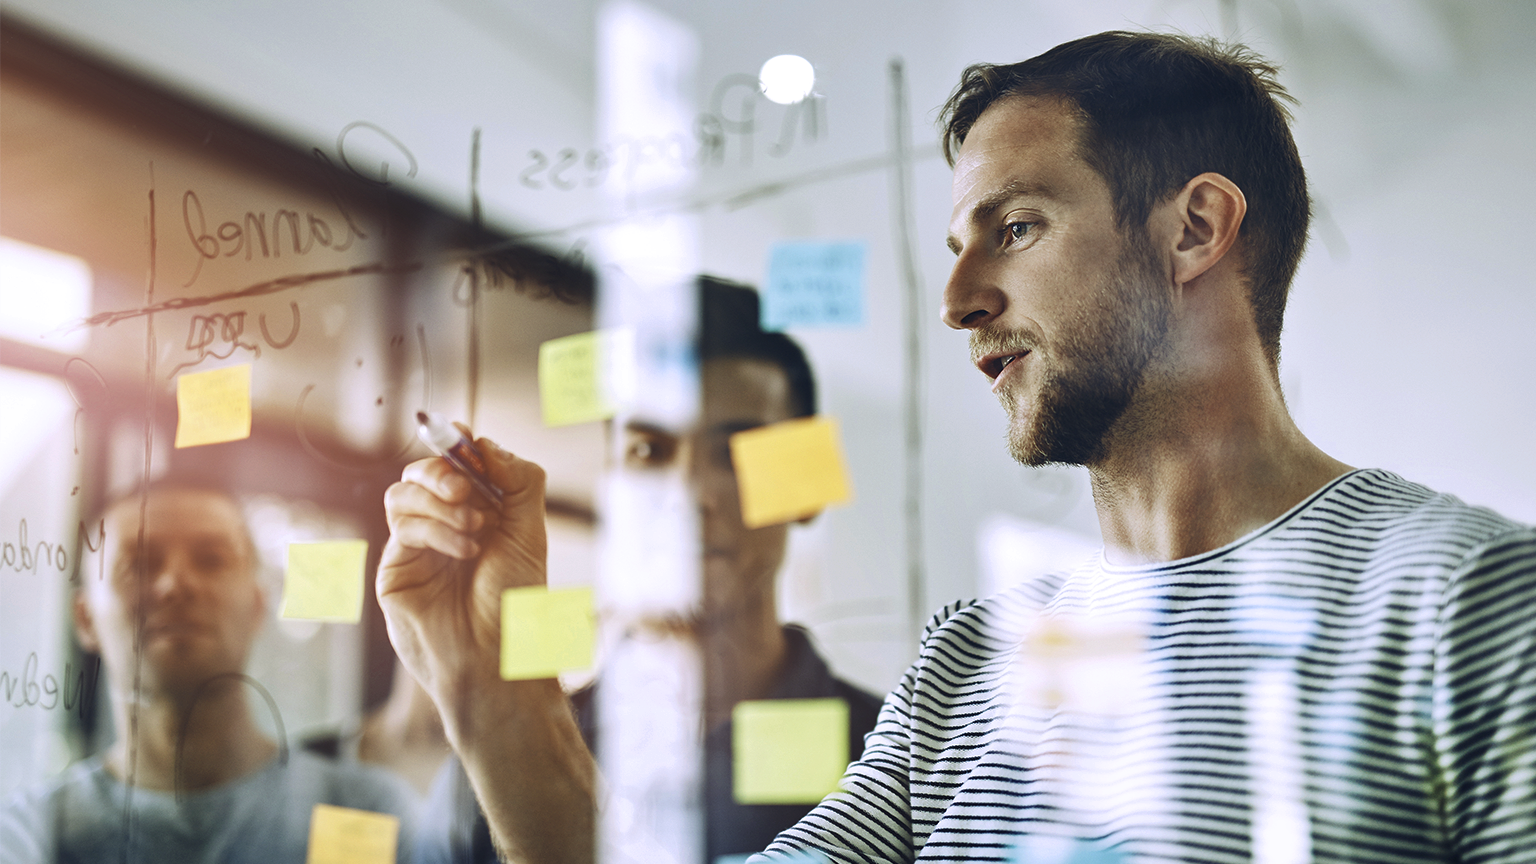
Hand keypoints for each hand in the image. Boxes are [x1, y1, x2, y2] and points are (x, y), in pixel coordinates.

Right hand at [377, 436, 547, 733]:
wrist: (497, 655)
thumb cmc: (515, 600)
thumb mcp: (529, 532)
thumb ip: (517, 481)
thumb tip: (484, 442)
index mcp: (478, 512)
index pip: (457, 463)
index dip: (456, 444)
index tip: (463, 435)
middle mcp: (444, 525)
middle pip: (422, 472)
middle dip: (442, 469)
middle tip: (465, 489)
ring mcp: (416, 546)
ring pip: (403, 493)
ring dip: (439, 502)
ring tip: (474, 528)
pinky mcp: (395, 567)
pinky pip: (402, 526)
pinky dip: (434, 529)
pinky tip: (464, 551)